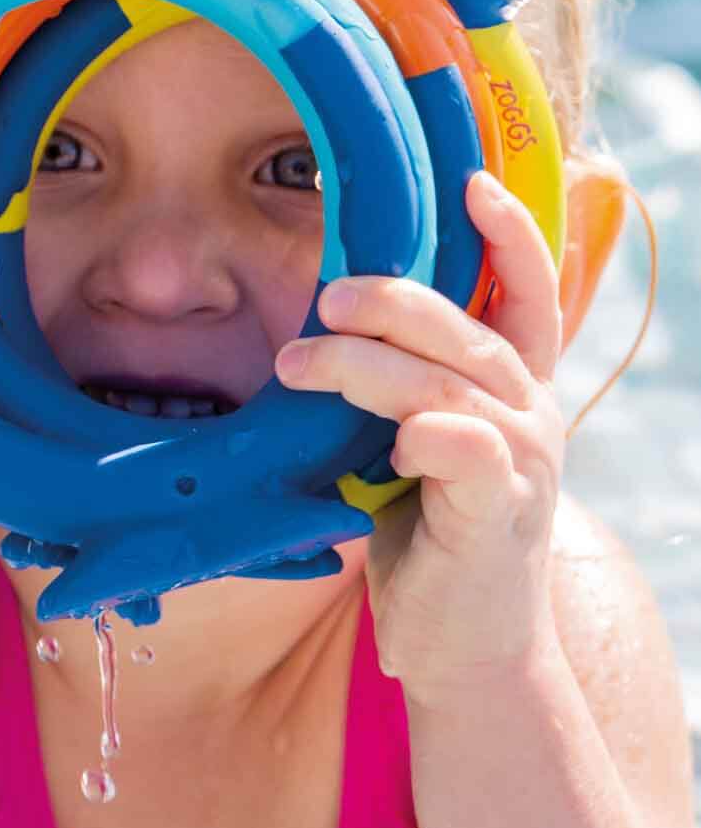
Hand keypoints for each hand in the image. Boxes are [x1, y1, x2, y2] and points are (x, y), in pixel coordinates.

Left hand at [274, 171, 565, 704]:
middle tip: (327, 298)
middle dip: (393, 302)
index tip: (472, 183)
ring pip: (448, 384)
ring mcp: (522, 465)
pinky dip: (425, 435)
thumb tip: (329, 322)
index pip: (530, 295)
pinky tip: (390, 445)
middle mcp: (530, 415)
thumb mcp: (414, 440)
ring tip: (298, 363)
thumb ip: (398, 384)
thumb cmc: (427, 528)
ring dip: (366, 365)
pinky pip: (467, 451)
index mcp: (513, 388)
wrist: (463, 644)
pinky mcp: (497, 517)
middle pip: (468, 331)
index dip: (511, 235)